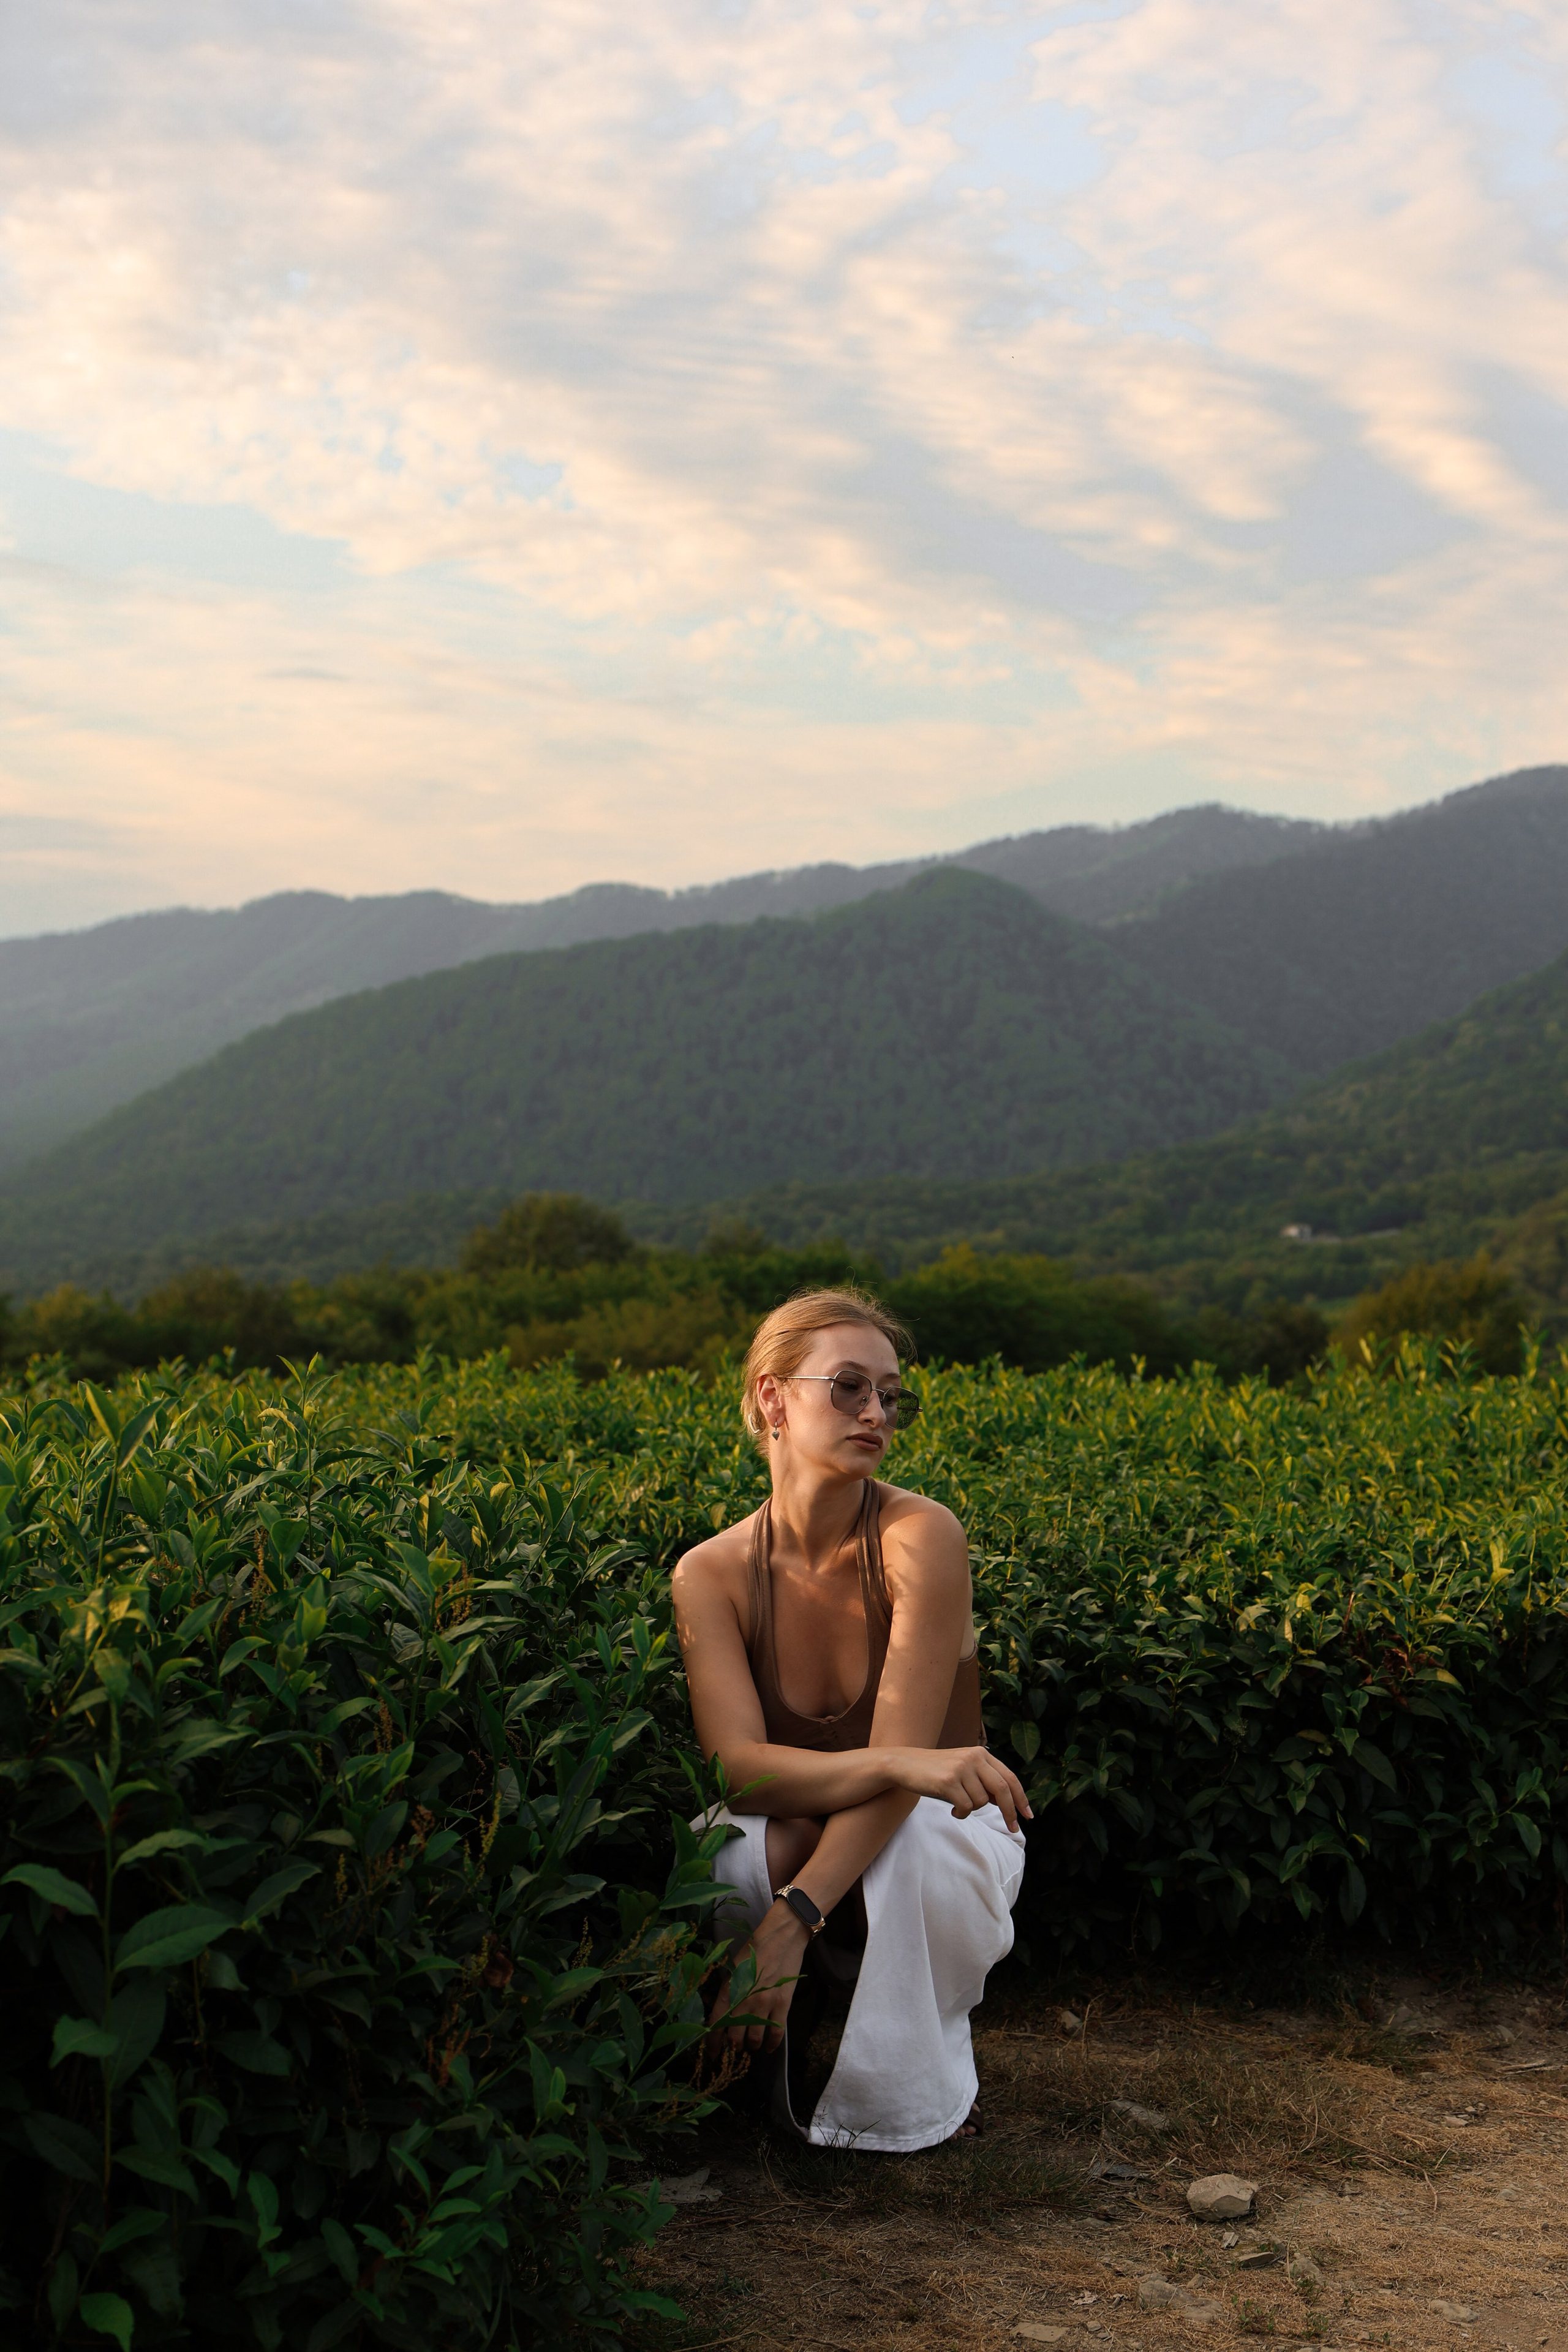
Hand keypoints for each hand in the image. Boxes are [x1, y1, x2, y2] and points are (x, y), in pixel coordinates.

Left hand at [707, 1898, 809, 2051]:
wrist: (781, 1937)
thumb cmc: (754, 1949)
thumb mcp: (733, 1968)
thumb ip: (726, 1990)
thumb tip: (720, 2011)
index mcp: (729, 1990)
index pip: (716, 2024)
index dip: (713, 2044)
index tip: (712, 2054)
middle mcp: (744, 2000)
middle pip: (735, 2037)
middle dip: (733, 2046)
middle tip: (735, 2046)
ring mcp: (765, 2003)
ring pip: (755, 2038)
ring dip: (751, 2046)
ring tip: (750, 2046)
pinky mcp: (783, 2004)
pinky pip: (776, 2033)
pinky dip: (772, 2044)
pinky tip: (769, 2048)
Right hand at [893, 1744, 1032, 1831]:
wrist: (906, 1765)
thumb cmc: (937, 1772)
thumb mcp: (964, 1770)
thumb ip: (984, 1781)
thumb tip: (1006, 1802)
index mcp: (981, 1753)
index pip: (1009, 1777)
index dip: (1021, 1798)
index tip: (1028, 1815)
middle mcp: (973, 1757)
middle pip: (1003, 1789)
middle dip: (1010, 1812)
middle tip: (1014, 1828)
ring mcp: (961, 1768)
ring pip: (981, 1802)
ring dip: (972, 1810)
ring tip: (958, 1805)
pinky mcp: (948, 1781)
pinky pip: (965, 1807)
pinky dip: (961, 1814)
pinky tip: (951, 1809)